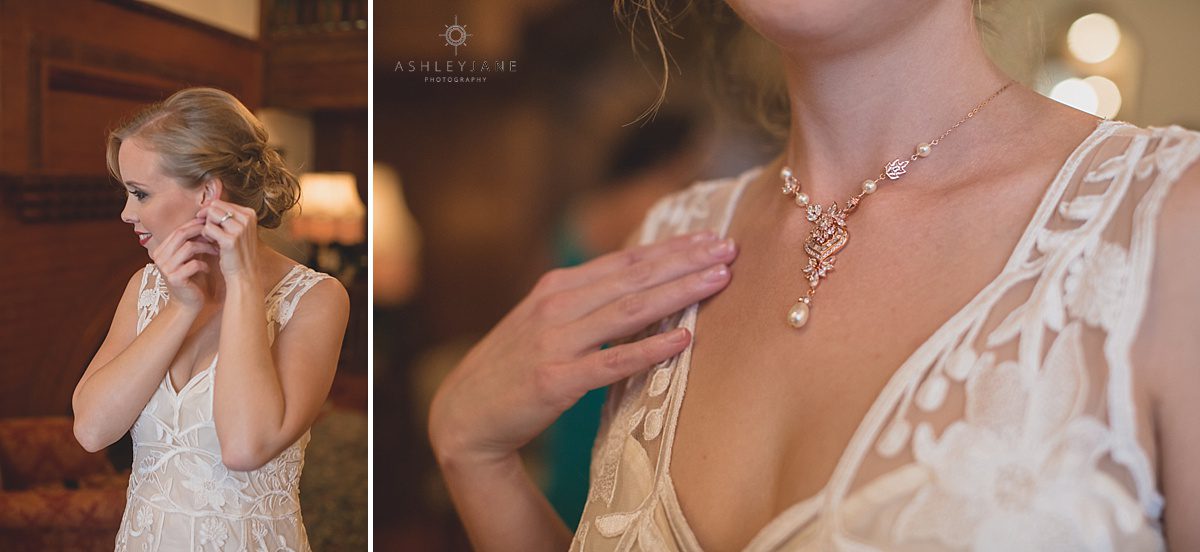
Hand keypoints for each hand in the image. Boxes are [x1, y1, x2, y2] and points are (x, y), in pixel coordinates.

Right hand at [149, 219, 219, 311]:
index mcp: (161, 250)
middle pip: (181, 234)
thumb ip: (192, 243)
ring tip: (216, 250)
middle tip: (216, 233)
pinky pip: (193, 264)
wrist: (186, 305)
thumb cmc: (191, 280)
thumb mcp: (189, 258)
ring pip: (188, 247)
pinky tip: (209, 268)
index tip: (212, 224)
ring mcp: (166, 268)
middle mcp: (159, 258)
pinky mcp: (175, 279)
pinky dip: (204, 264)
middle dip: (201, 231)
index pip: (178, 230)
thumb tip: (206, 223)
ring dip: (206, 247)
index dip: (195, 225)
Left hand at [198, 200, 258, 279]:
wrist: (244, 274)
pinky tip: (212, 244)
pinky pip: (207, 228)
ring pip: (210, 215)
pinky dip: (205, 236)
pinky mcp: (230, 240)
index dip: (210, 212)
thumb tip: (207, 204)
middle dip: (207, 218)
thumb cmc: (237, 252)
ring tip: (213, 238)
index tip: (212, 225)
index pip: (220, 202)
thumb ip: (226, 215)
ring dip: (206, 226)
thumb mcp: (237, 229)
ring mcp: (240, 228)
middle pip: (214, 206)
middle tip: (210, 232)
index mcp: (250, 213)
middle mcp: (247, 218)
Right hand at [429, 231, 737, 467]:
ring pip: (629, 310)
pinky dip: (649, 348)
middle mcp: (556, 307)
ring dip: (678, 292)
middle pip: (634, 277)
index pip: (625, 260)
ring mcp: (555, 342)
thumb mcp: (543, 322)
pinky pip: (612, 362)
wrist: (464, 415)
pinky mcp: (555, 380)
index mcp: (556, 287)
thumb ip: (585, 302)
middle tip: (729, 248)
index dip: (671, 247)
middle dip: (685, 260)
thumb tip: (639, 284)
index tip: (710, 238)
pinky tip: (683, 338)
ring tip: (718, 281)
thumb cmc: (512, 368)